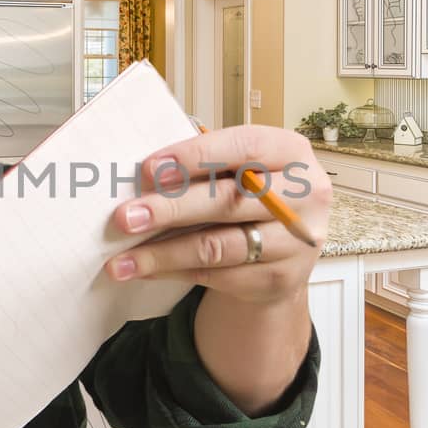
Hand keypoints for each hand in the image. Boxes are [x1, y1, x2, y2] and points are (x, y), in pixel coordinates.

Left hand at [105, 125, 330, 303]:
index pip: (245, 147)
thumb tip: (143, 177)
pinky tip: (143, 269)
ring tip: (122, 259)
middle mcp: (306, 197)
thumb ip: (204, 166)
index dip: (195, 156)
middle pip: (230, 201)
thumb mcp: (239, 169)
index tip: (149, 169)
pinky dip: (174, 271)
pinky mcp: (280, 280)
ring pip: (219, 247)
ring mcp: (296, 242)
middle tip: (126, 217)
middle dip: (171, 208)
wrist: (283, 250)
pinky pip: (217, 276)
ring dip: (163, 252)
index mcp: (293, 153)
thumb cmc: (250, 195)